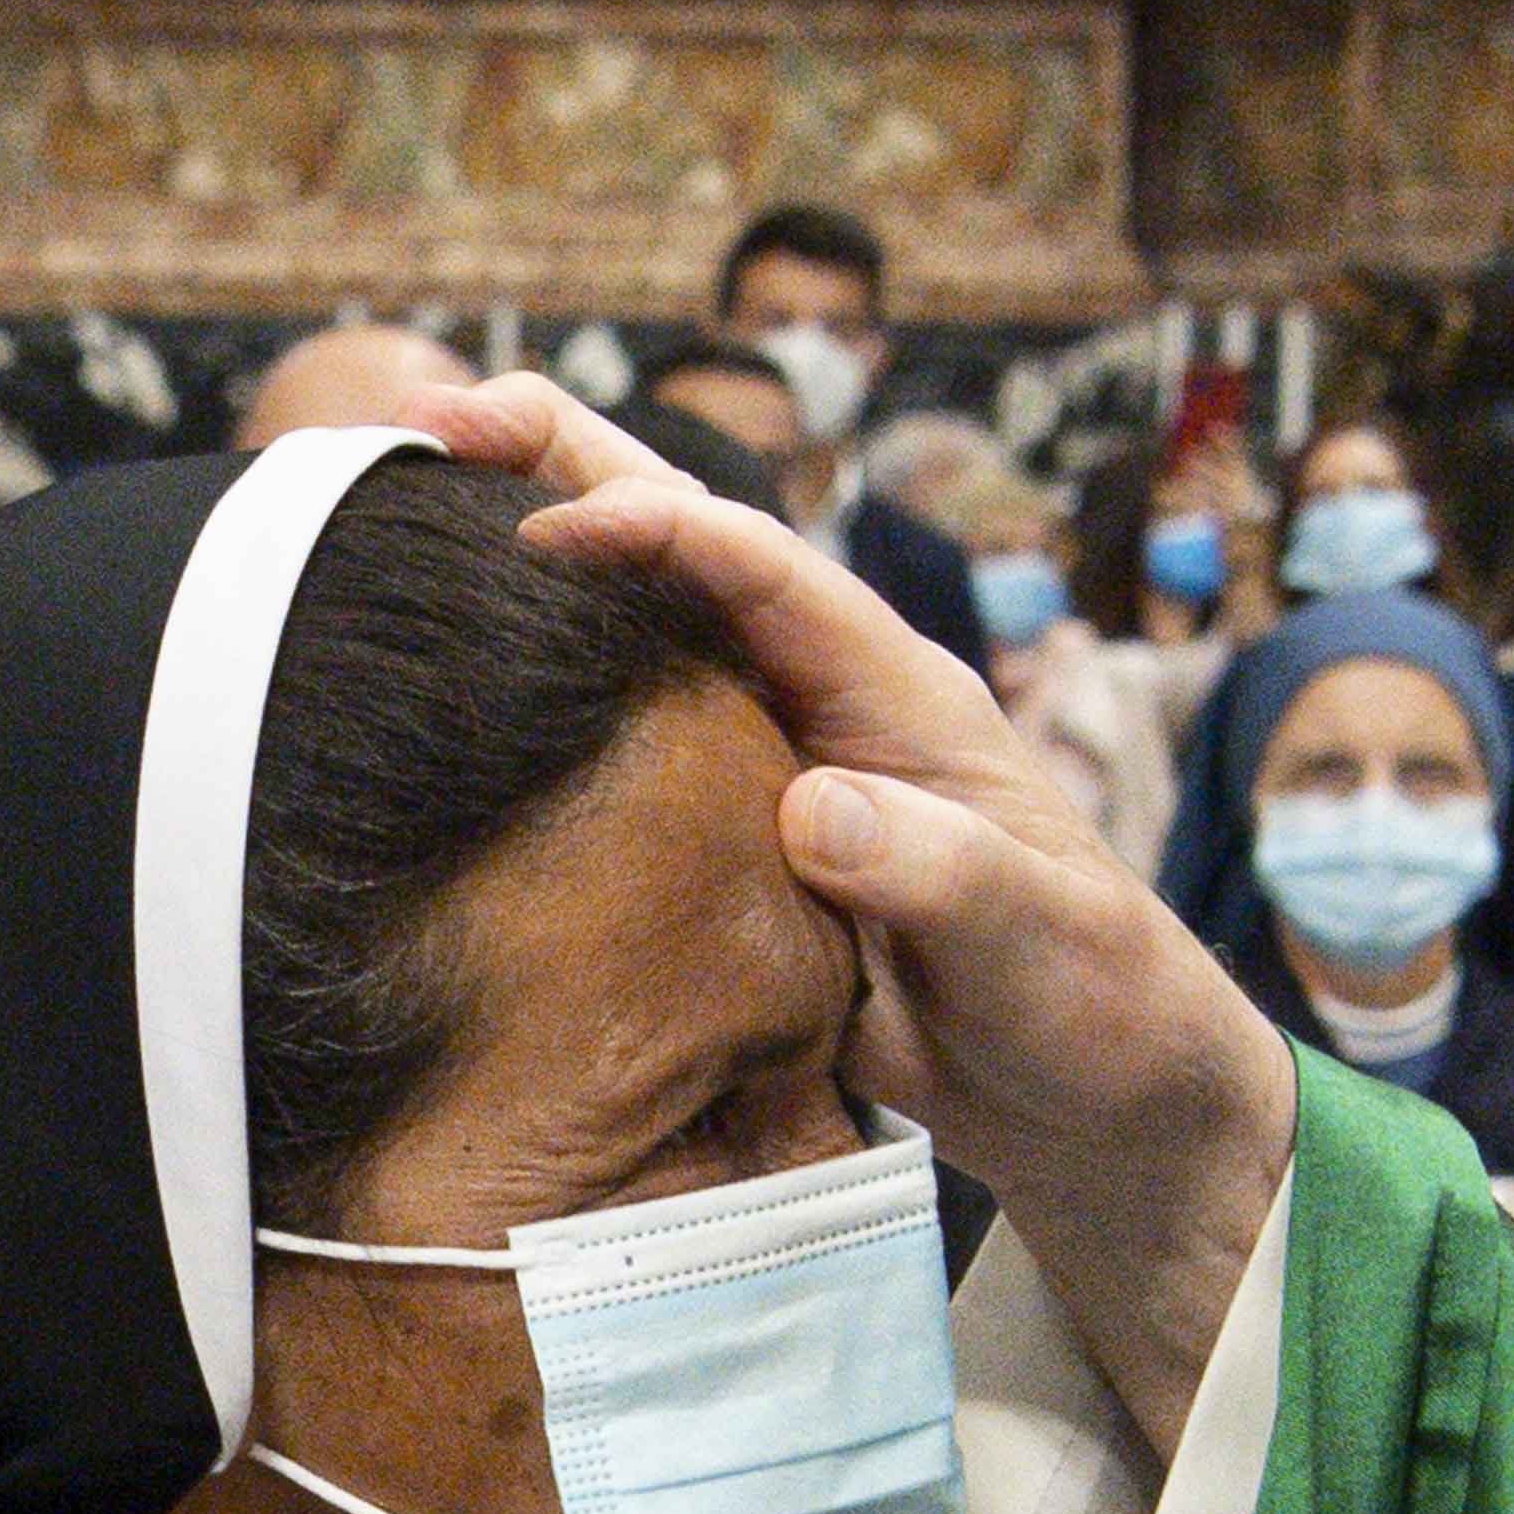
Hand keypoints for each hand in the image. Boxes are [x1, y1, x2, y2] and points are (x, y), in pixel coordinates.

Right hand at [418, 378, 1294, 1442]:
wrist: (1101, 1100)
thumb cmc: (1096, 1004)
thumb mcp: (1038, 940)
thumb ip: (942, 874)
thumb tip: (817, 807)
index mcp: (906, 695)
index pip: (769, 575)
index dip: (661, 530)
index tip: (549, 526)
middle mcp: (833, 706)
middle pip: (693, 554)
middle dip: (575, 468)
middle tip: (440, 413)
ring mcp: (782, 766)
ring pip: (647, 635)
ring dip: (544, 559)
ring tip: (412, 497)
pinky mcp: (744, 844)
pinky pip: (636, 746)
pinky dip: (550, 695)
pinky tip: (458, 677)